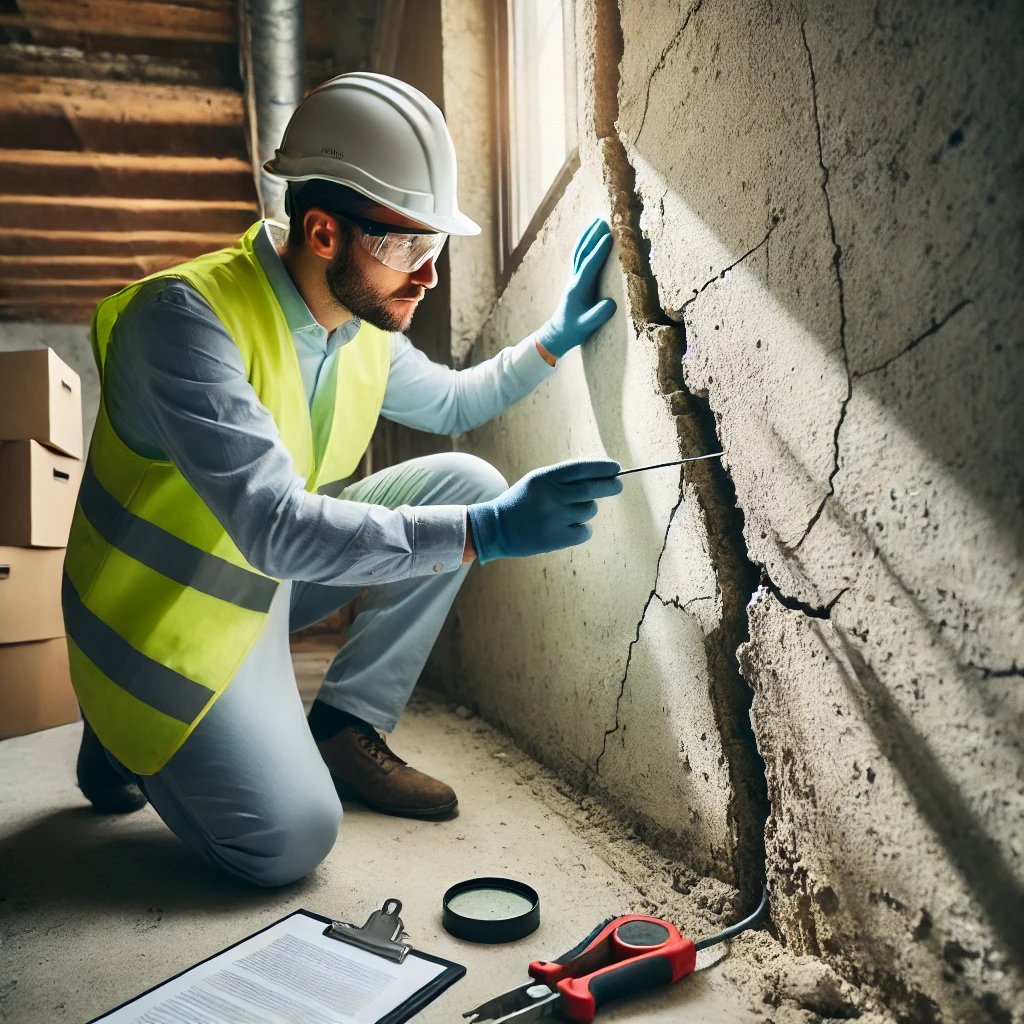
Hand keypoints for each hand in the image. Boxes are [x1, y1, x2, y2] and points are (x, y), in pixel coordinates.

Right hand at [467, 458, 622, 562]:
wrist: (496, 528)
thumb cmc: (522, 502)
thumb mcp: (537, 482)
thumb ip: (563, 478)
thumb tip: (600, 475)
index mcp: (545, 478)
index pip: (581, 468)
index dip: (602, 467)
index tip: (615, 468)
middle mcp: (551, 496)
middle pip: (591, 489)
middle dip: (610, 486)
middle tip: (618, 486)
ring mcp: (554, 518)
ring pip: (589, 510)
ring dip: (588, 509)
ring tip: (569, 513)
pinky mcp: (556, 538)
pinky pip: (585, 531)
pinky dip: (583, 529)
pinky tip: (569, 528)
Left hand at [534, 218, 616, 359]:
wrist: (558, 333)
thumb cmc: (573, 330)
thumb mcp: (585, 327)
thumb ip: (597, 316)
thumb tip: (611, 304)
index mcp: (578, 289)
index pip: (589, 266)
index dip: (598, 251)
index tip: (608, 237)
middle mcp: (575, 280)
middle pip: (582, 253)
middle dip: (592, 236)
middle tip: (603, 220)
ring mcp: (574, 279)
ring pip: (580, 252)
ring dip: (588, 236)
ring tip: (596, 222)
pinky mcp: (576, 280)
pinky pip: (580, 257)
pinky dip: (585, 244)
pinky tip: (590, 238)